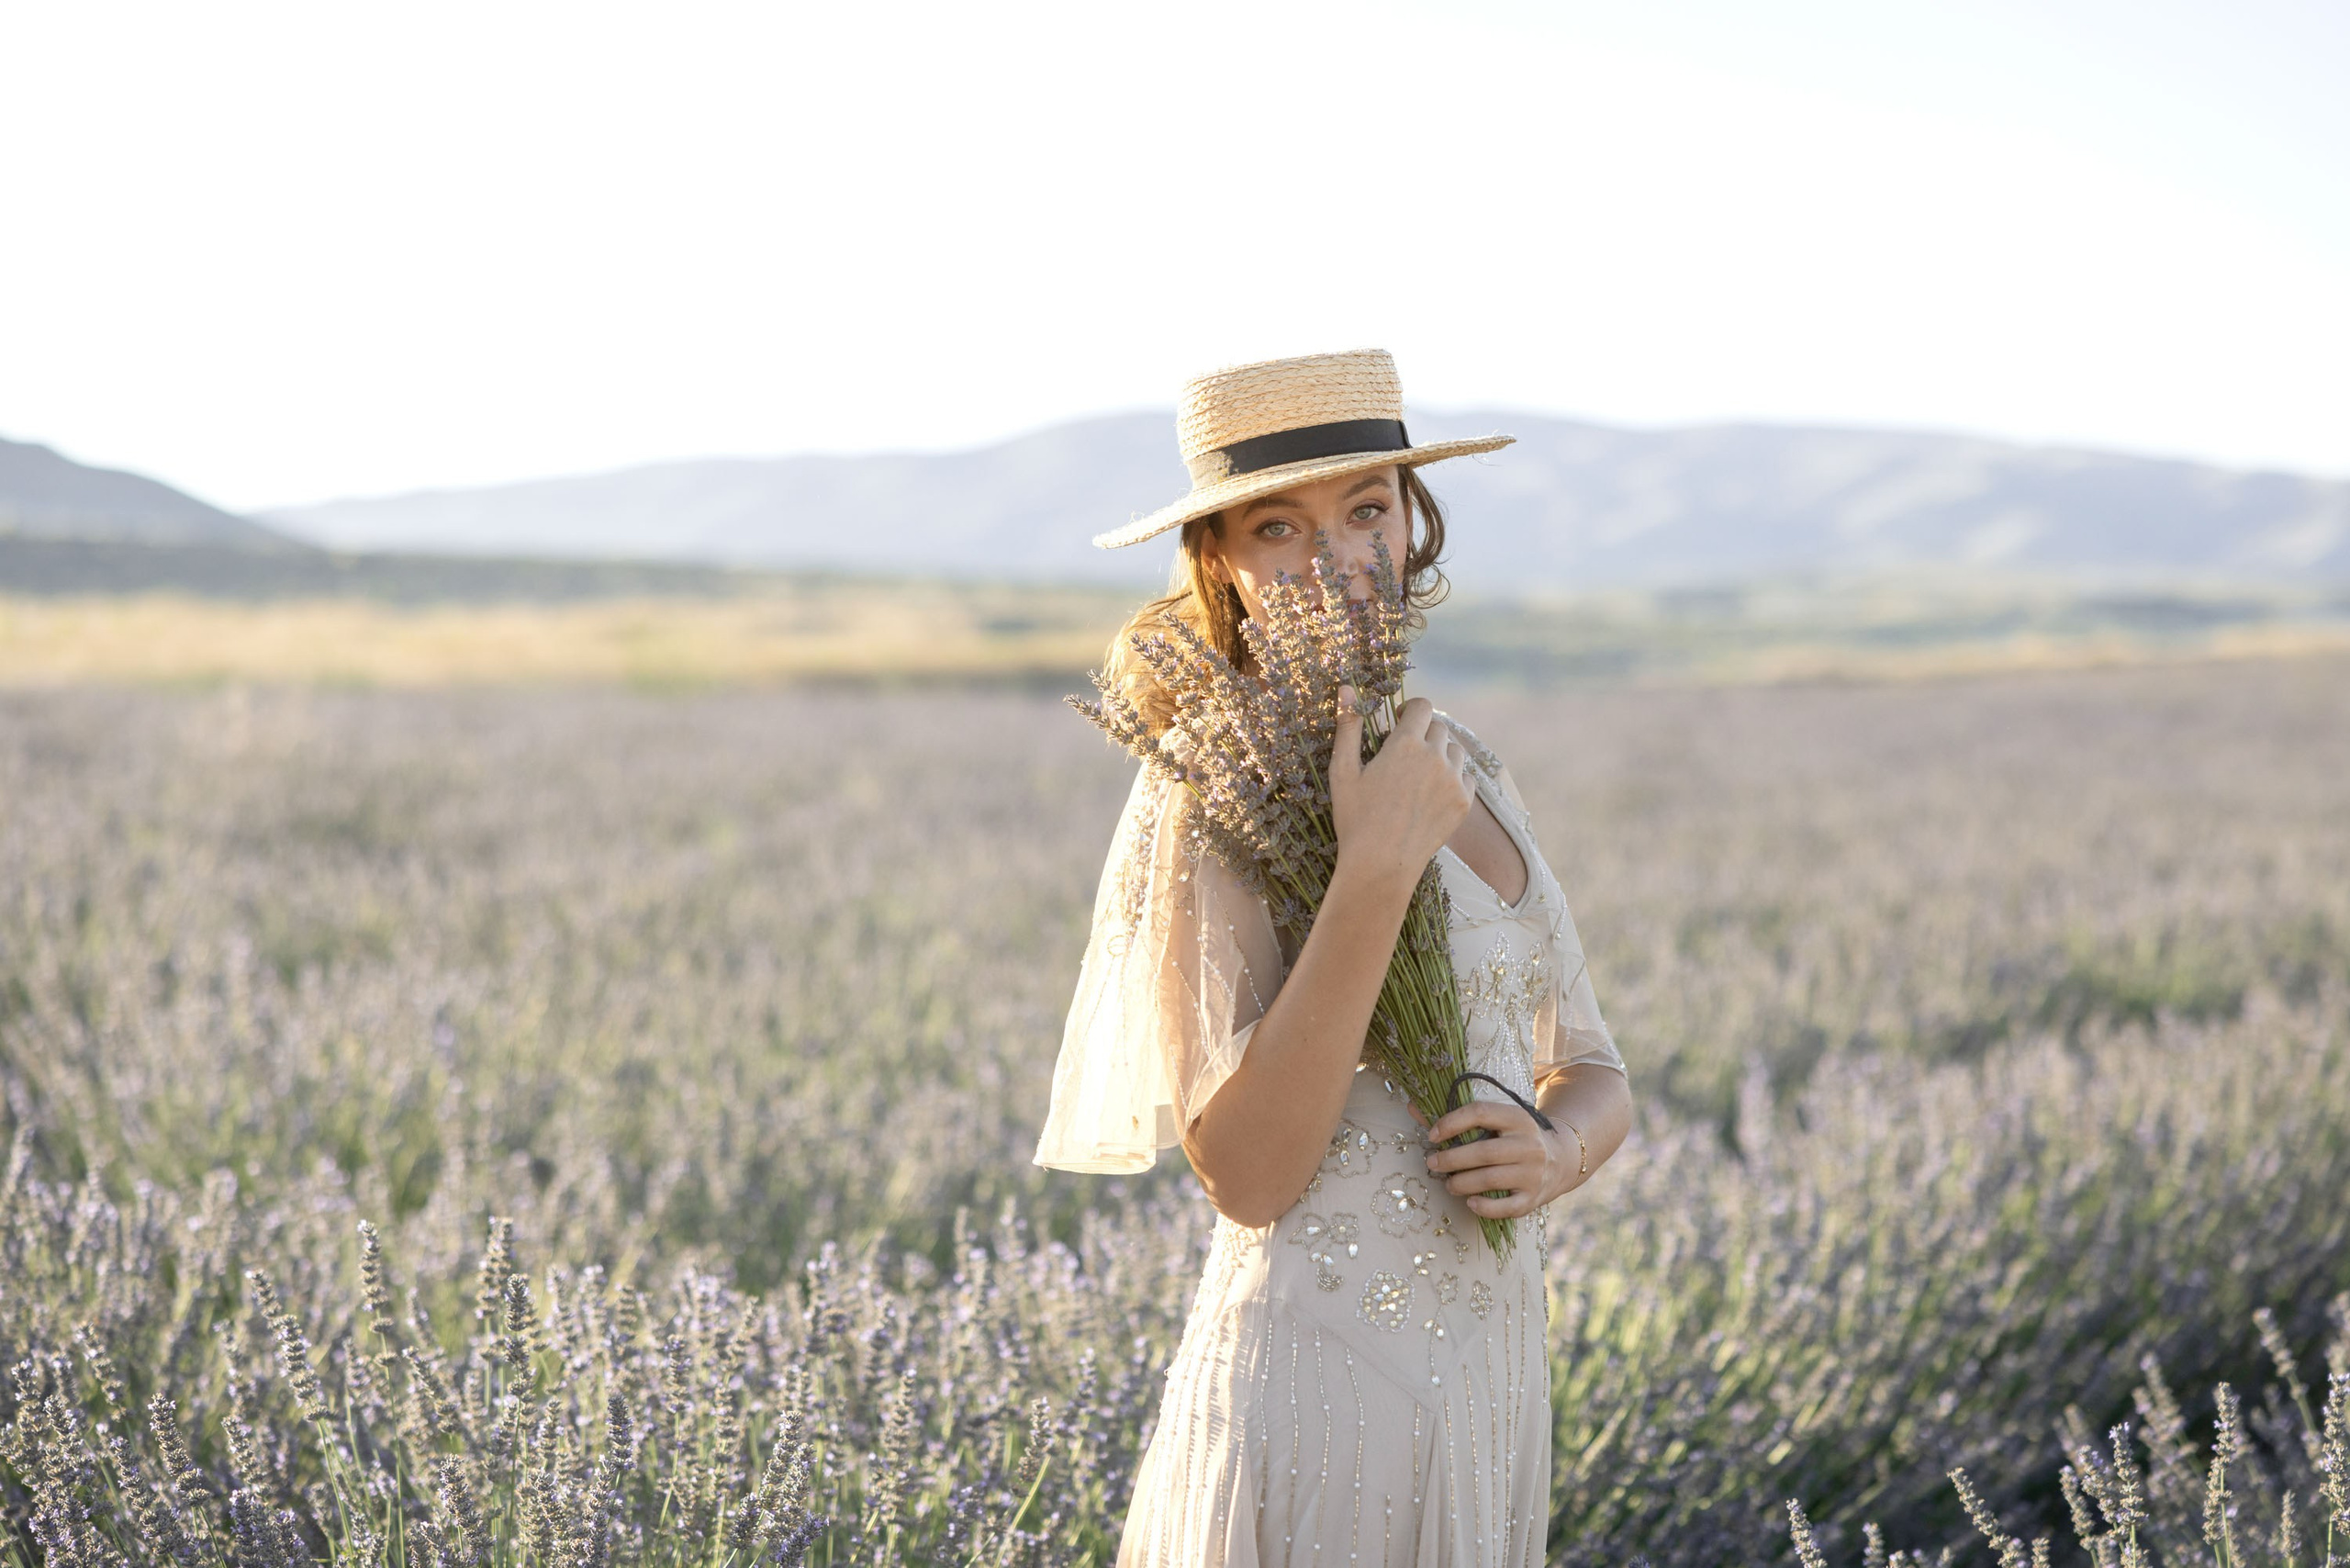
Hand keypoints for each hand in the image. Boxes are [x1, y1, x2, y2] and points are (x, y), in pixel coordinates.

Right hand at [1328, 688, 1474, 894]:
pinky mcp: (1463, 803)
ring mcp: (1453, 781)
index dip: (1410, 710)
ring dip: (1440, 753)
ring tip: (1419, 773)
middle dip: (1423, 733)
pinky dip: (1453, 778)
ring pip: (1455, 750)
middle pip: (1439, 727)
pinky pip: (1466, 776)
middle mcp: (1435, 757)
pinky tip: (1432, 792)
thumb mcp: (1343, 770)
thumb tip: (1346, 687)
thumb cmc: (1355, 818)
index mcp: (1405, 744)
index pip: (1421, 706)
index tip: (1399, 720)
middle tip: (1404, 754)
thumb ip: (1348, 726)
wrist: (1380, 865)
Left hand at [1423, 1098, 1572, 1218]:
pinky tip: (1470, 1202)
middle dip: (1451, 1159)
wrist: (1560, 1159)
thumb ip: (1457, 1116)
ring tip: (1449, 1184)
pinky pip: (1506, 1207)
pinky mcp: (1533, 1198)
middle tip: (1432, 1163)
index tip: (1432, 1135)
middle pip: (1483, 1152)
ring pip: (1491, 1180)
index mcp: (1518, 1118)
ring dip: (1462, 1183)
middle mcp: (1529, 1144)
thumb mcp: (1497, 1121)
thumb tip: (1412, 1107)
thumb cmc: (1514, 1138)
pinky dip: (1484, 1207)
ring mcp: (1533, 1173)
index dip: (1451, 1123)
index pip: (1480, 1113)